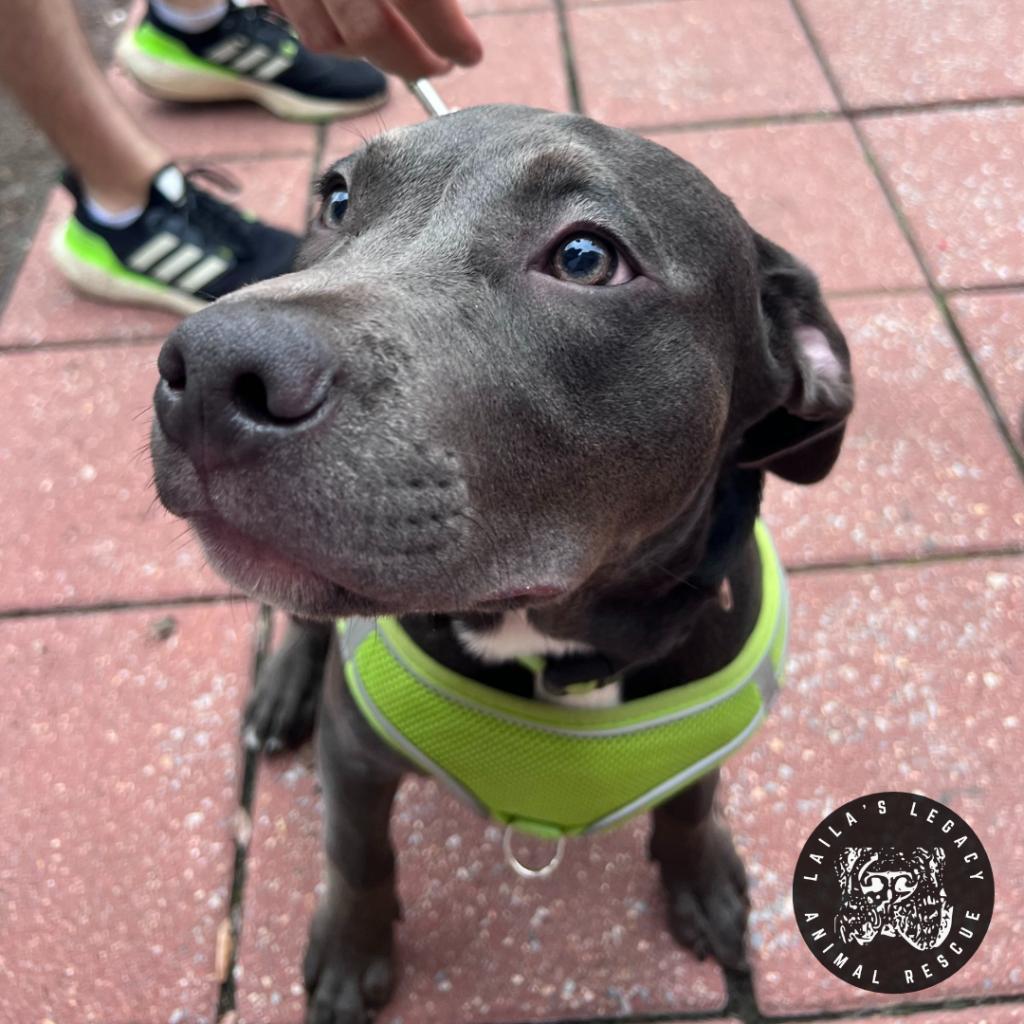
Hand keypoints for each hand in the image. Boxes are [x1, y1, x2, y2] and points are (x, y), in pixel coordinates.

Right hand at [268, 0, 482, 78]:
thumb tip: (454, 18)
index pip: (421, 2)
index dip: (450, 36)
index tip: (470, 56)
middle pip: (368, 32)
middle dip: (410, 61)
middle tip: (440, 65)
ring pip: (325, 39)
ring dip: (366, 54)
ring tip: (399, 47)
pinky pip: (287, 16)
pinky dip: (326, 30)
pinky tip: (350, 27)